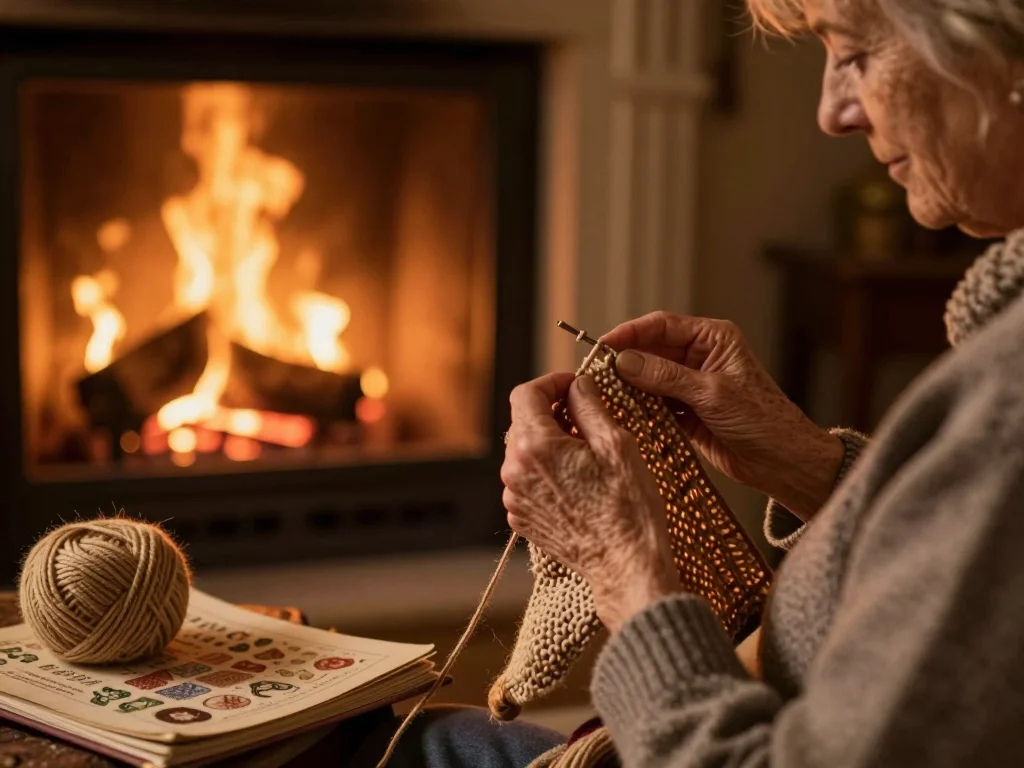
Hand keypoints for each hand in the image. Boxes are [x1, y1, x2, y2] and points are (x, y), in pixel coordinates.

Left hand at [501, 372, 679, 633]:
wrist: (625, 565)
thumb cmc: (628, 506)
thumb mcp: (616, 443)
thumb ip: (589, 405)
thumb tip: (577, 385)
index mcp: (536, 446)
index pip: (525, 393)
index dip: (550, 382)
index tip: (573, 386)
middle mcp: (514, 471)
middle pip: (522, 422)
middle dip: (550, 414)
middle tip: (585, 420)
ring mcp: (514, 498)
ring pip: (524, 452)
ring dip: (548, 445)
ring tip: (585, 456)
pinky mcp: (521, 519)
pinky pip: (526, 481)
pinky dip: (546, 473)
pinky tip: (576, 483)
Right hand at [600, 311, 843, 519]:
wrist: (784, 462)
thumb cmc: (763, 421)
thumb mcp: (712, 393)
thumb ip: (666, 376)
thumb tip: (624, 361)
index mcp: (713, 339)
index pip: (661, 325)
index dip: (629, 333)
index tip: (601, 346)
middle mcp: (700, 357)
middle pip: (650, 350)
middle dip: (624, 361)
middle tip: (595, 374)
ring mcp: (691, 385)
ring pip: (648, 379)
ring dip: (628, 386)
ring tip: (602, 395)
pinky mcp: (685, 412)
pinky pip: (653, 404)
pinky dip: (638, 408)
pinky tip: (621, 413)